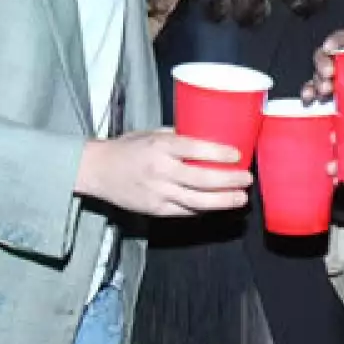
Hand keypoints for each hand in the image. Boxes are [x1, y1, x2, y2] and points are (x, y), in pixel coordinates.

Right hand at [75, 129, 250, 216]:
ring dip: (223, 201)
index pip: (195, 149)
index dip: (219, 153)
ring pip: (197, 201)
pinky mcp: (155, 209)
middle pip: (202, 179)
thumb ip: (178, 136)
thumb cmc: (127, 147)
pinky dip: (203, 209)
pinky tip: (217, 206)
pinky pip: (184, 211)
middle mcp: (160, 170)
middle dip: (229, 181)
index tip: (238, 155)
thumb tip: (207, 137)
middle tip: (246, 180)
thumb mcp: (151, 132)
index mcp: (160, 146)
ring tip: (240, 198)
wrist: (97, 170)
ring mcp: (158, 192)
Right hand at [300, 29, 343, 102]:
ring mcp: (333, 75)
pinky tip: (308, 99)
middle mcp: (341, 59)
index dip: (335, 41)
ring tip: (323, 91)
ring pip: (317, 74)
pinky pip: (313, 90)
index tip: (331, 47)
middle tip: (330, 74)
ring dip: (316, 81)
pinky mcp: (328, 91)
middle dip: (323, 64)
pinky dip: (308, 93)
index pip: (343, 38)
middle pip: (325, 56)